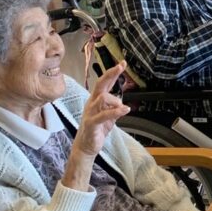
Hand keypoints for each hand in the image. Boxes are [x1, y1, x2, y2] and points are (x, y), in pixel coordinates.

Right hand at [63, 64, 130, 190]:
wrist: (86, 147)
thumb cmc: (97, 130)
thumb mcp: (110, 116)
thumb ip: (115, 107)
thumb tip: (123, 100)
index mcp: (96, 100)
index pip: (104, 83)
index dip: (113, 73)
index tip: (122, 63)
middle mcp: (92, 103)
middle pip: (100, 84)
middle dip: (111, 74)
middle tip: (120, 67)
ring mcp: (90, 112)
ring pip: (102, 98)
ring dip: (116, 100)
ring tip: (123, 107)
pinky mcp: (91, 123)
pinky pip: (103, 114)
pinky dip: (115, 111)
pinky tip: (125, 110)